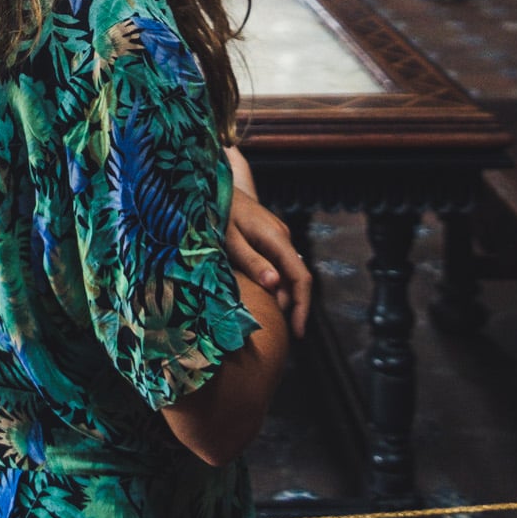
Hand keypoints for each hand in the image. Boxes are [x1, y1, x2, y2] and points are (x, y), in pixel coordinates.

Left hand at [226, 188, 311, 338]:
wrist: (214, 185)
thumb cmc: (219, 211)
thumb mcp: (230, 240)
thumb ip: (252, 262)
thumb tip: (275, 286)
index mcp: (277, 238)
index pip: (300, 277)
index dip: (302, 307)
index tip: (298, 332)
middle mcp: (283, 237)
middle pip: (295, 279)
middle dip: (288, 306)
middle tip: (272, 329)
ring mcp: (278, 237)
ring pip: (286, 273)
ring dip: (279, 295)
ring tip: (265, 316)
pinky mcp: (269, 237)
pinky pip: (278, 265)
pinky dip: (273, 283)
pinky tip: (260, 294)